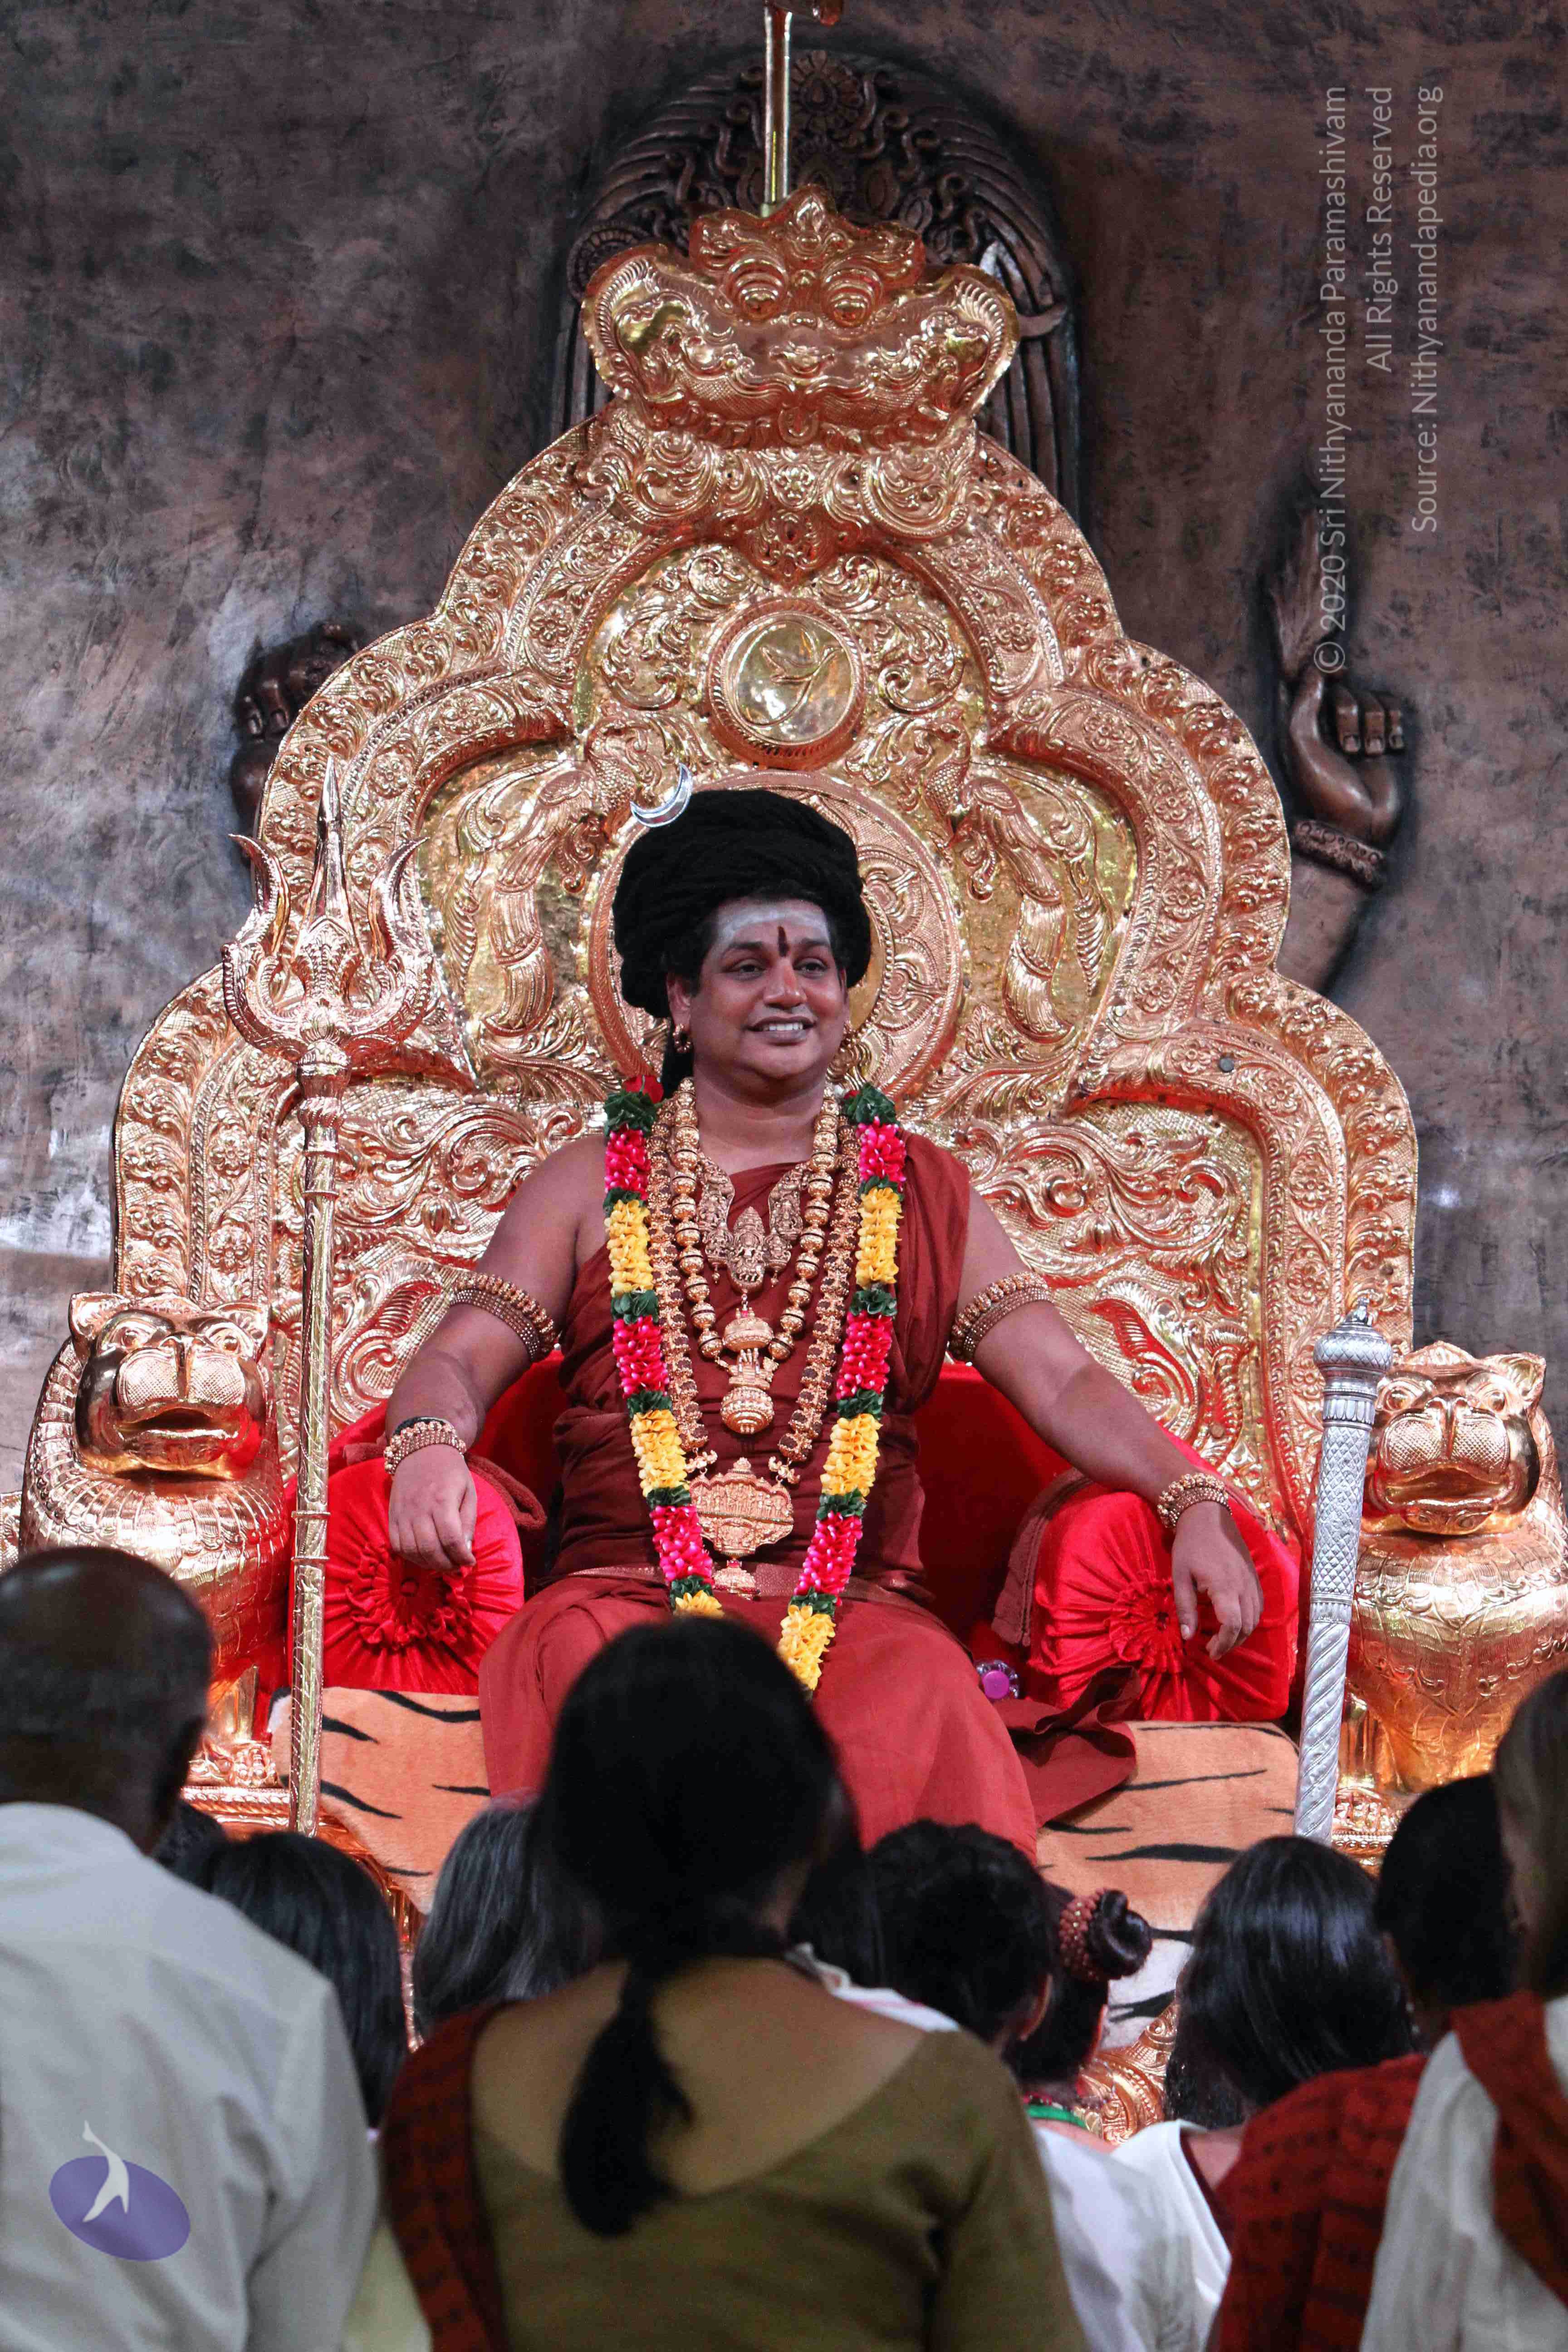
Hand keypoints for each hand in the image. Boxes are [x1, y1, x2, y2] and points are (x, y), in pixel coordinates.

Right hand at [387, 1446, 476, 1571]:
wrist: (421, 1450)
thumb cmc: (450, 1471)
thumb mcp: (469, 1491)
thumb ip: (468, 1521)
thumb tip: (466, 1550)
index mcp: (442, 1500)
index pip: (451, 1539)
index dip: (461, 1557)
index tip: (470, 1562)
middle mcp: (420, 1508)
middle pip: (430, 1549)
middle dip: (446, 1565)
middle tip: (456, 1567)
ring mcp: (402, 1513)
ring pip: (412, 1551)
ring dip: (428, 1564)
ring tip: (442, 1564)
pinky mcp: (392, 1516)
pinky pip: (397, 1546)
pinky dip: (411, 1557)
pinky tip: (424, 1557)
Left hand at [1170, 1503, 1261, 1659]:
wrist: (1208, 1516)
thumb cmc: (1190, 1545)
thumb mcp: (1180, 1576)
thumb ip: (1185, 1607)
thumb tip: (1187, 1637)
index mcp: (1224, 1586)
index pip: (1232, 1625)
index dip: (1223, 1644)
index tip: (1209, 1652)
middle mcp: (1244, 1586)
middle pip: (1246, 1626)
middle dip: (1231, 1643)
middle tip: (1213, 1650)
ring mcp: (1253, 1581)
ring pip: (1256, 1618)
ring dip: (1241, 1634)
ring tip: (1223, 1640)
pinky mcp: (1255, 1577)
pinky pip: (1259, 1606)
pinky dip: (1250, 1620)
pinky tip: (1236, 1622)